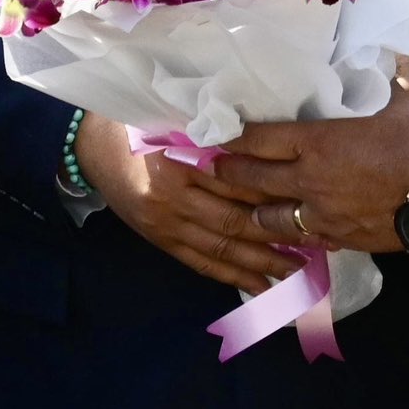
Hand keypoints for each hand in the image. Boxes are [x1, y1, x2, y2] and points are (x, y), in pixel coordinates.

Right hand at [73, 111, 299, 294]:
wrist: (91, 146)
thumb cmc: (137, 123)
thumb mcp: (174, 120)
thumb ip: (211, 138)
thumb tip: (263, 154)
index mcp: (179, 161)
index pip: (236, 183)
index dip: (273, 195)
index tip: (307, 201)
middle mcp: (173, 198)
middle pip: (235, 220)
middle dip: (277, 235)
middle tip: (317, 244)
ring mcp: (166, 225)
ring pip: (222, 248)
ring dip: (263, 263)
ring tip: (299, 273)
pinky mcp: (161, 241)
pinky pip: (202, 264)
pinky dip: (234, 278)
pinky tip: (262, 288)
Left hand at [213, 86, 408, 253]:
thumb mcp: (388, 97)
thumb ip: (363, 85)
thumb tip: (359, 63)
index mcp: (315, 143)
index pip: (258, 139)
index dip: (231, 137)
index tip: (215, 136)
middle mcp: (309, 181)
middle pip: (255, 179)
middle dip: (230, 174)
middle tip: (214, 170)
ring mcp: (324, 215)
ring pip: (274, 219)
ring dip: (257, 211)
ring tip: (247, 208)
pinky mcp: (343, 238)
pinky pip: (309, 238)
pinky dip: (298, 234)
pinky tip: (295, 233)